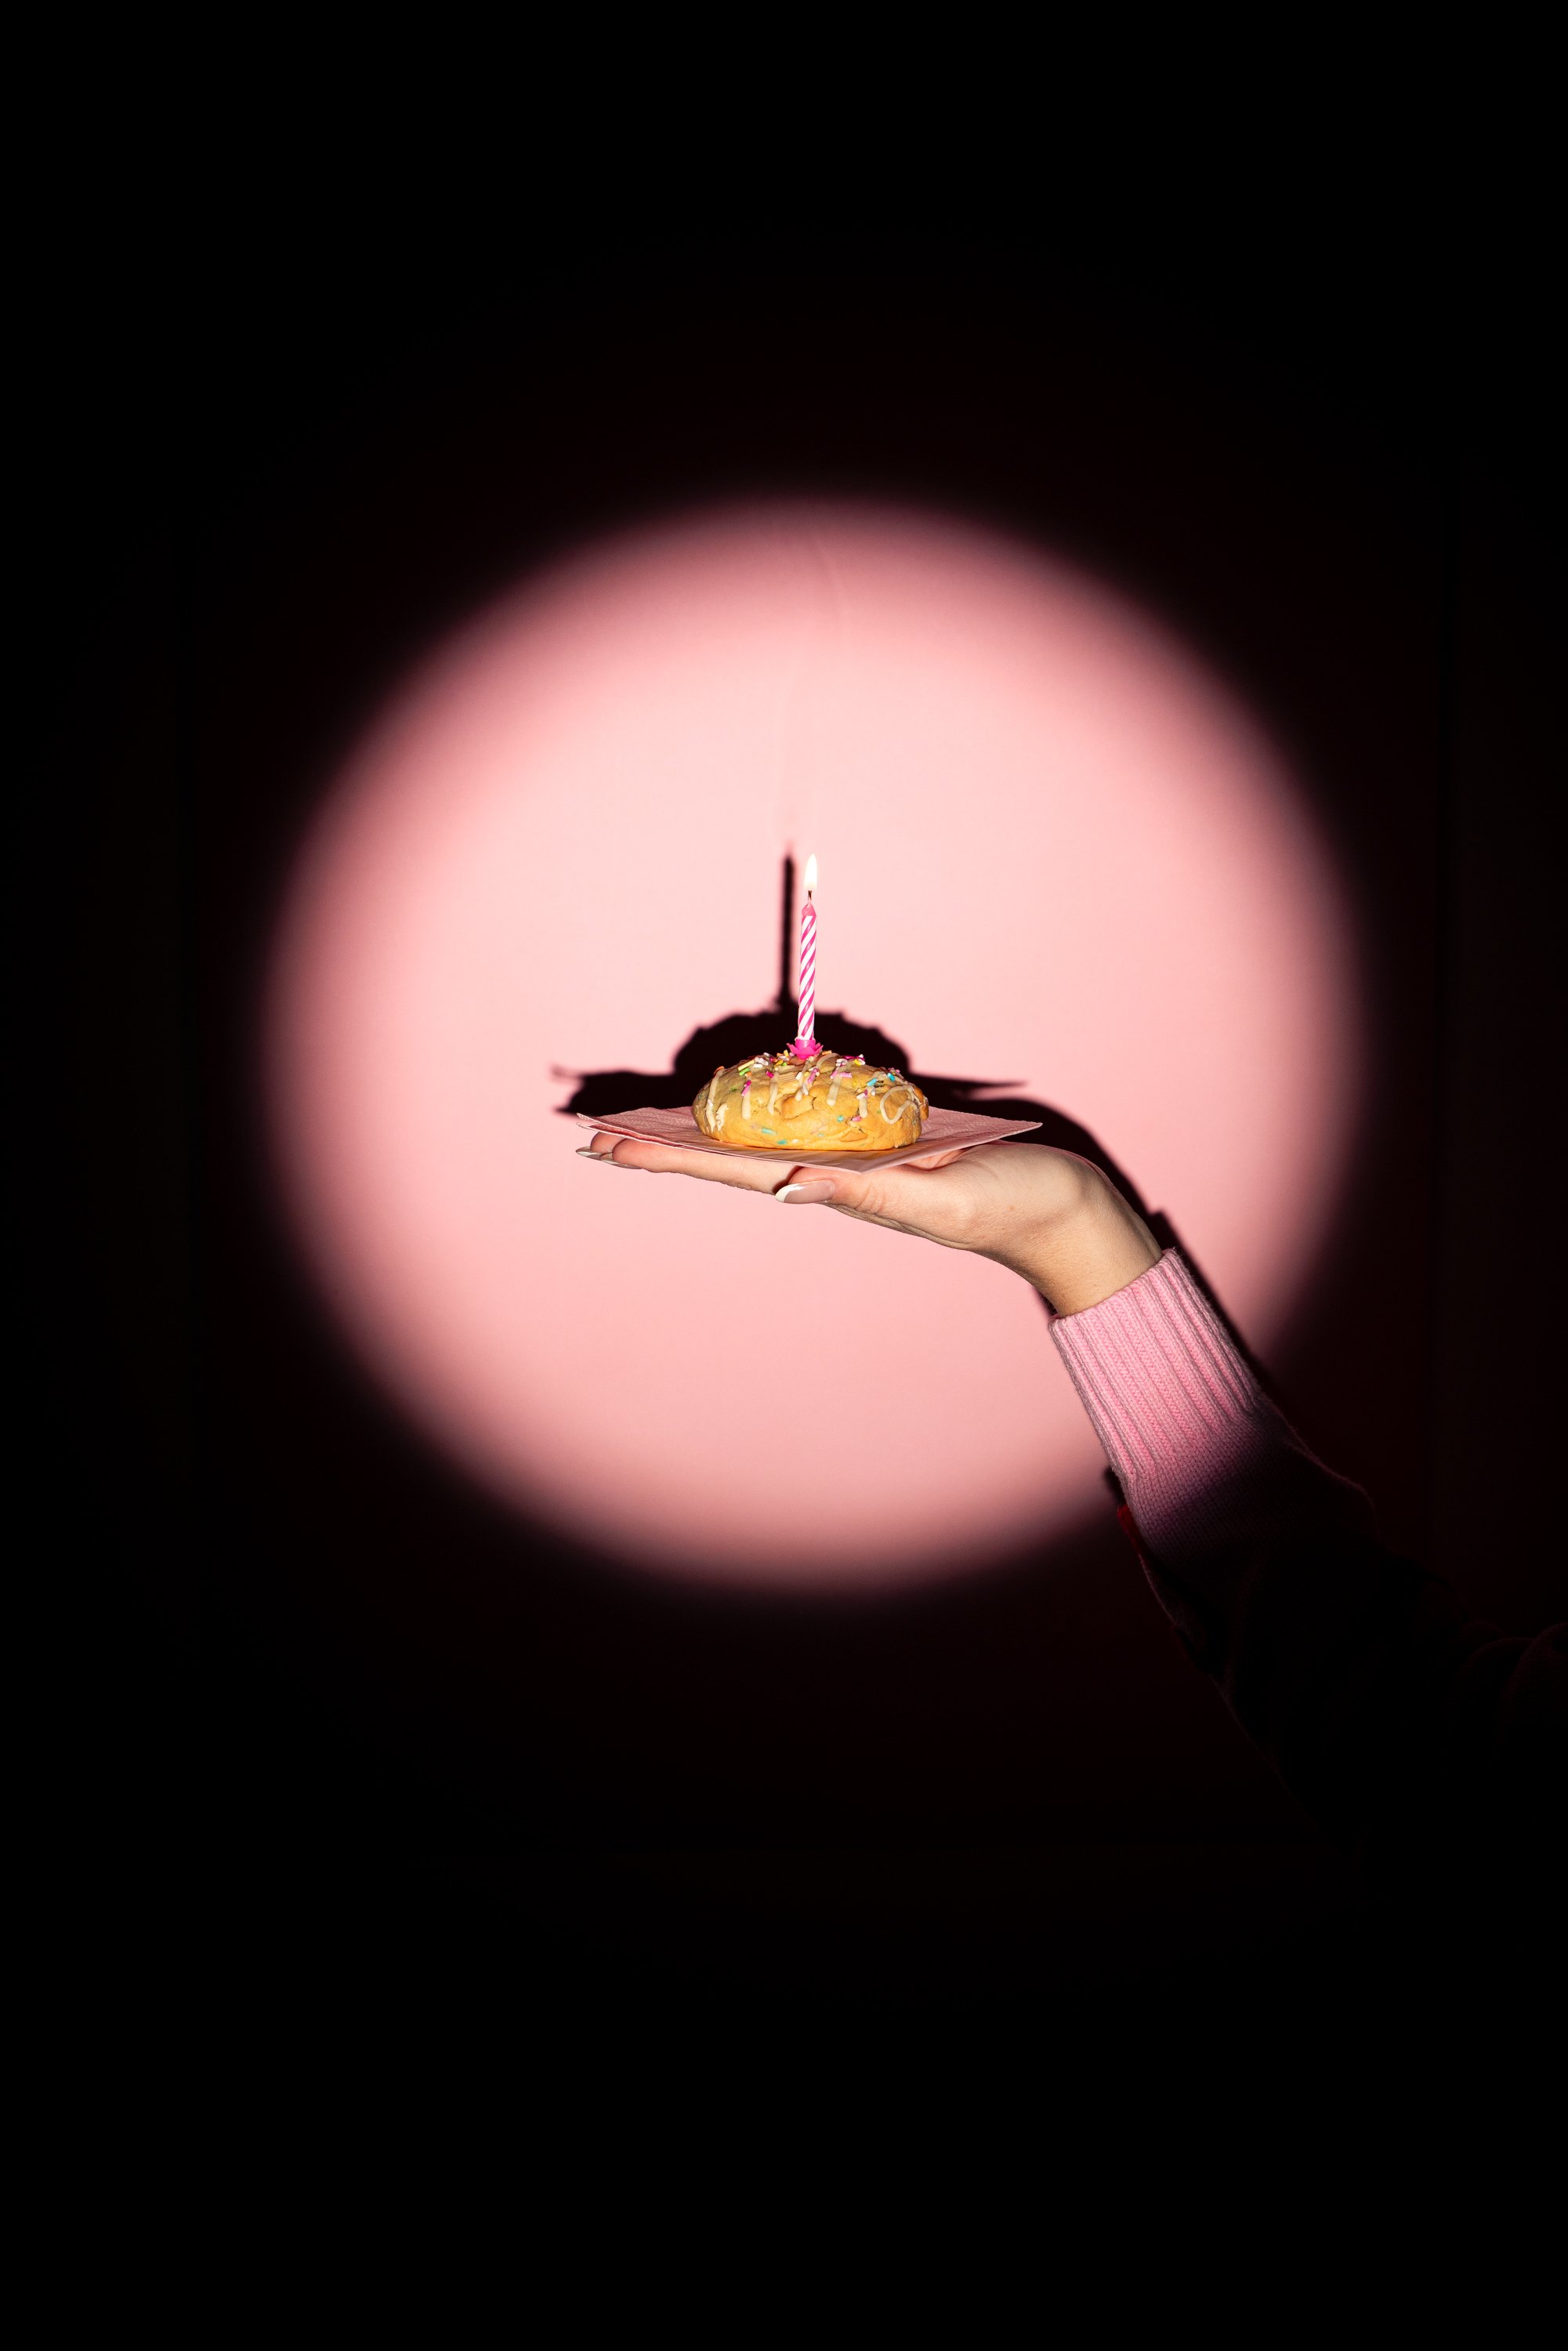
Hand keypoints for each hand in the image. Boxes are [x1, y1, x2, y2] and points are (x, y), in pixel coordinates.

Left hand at [577, 1133, 1160, 1315]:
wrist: (1063, 1212)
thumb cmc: (1009, 1203)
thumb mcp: (938, 1195)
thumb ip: (866, 1191)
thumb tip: (786, 1189)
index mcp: (838, 1187)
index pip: (732, 1171)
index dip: (667, 1157)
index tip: (606, 1145)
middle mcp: (835, 1177)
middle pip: (732, 1159)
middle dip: (663, 1145)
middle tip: (593, 1132)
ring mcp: (857, 1164)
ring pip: (761, 1145)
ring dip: (701, 1137)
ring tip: (646, 1127)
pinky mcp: (884, 1147)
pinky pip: (807, 1129)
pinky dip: (762, 1121)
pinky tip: (740, 1119)